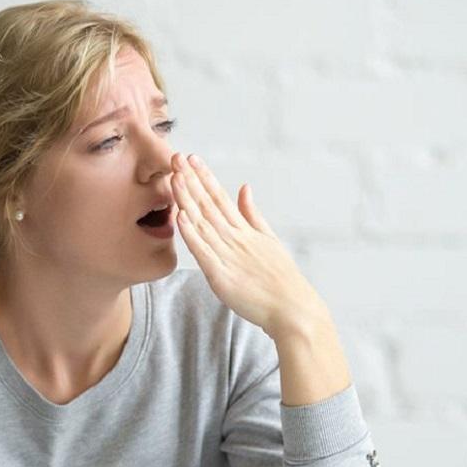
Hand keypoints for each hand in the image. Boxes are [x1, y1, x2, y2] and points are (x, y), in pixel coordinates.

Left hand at [171, 152, 329, 340]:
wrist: (293, 309)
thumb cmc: (281, 279)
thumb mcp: (269, 239)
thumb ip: (252, 214)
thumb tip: (244, 187)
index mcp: (245, 230)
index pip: (220, 197)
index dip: (204, 176)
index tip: (192, 158)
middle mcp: (235, 238)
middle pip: (208, 204)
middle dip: (191, 179)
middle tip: (176, 156)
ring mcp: (228, 255)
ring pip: (202, 222)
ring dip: (187, 199)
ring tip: (174, 177)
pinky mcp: (221, 276)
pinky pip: (203, 252)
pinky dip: (192, 234)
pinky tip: (180, 216)